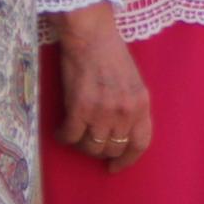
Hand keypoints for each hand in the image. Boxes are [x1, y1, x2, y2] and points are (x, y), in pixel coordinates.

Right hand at [52, 9, 152, 168]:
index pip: (141, 143)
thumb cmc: (110, 54)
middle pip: (113, 147)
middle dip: (100, 150)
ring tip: (76, 135)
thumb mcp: (132, 82)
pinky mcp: (79, 108)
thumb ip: (130, 107)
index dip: (128, 160)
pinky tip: (61, 131)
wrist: (90, 35)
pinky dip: (64, 137)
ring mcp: (102, 111)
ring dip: (82, 144)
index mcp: (142, 104)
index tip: (116, 167)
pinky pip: (70, 136)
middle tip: (89, 143)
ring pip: (91, 146)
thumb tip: (120, 132)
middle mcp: (125, 111)